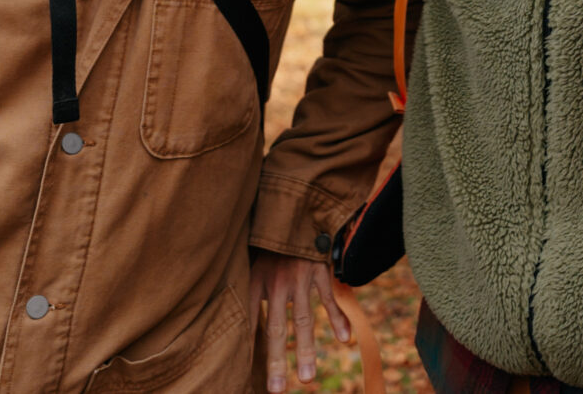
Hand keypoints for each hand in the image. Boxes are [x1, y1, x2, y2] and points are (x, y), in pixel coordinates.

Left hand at [249, 251, 351, 390]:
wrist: (293, 206)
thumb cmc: (268, 238)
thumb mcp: (250, 258)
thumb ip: (247, 284)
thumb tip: (237, 316)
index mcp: (254, 281)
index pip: (249, 322)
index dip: (249, 350)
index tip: (245, 377)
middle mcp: (276, 283)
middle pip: (275, 329)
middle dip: (276, 362)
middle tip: (277, 390)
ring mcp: (299, 278)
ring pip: (303, 321)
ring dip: (305, 351)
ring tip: (306, 378)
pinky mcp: (319, 271)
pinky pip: (329, 300)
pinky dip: (338, 319)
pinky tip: (344, 338)